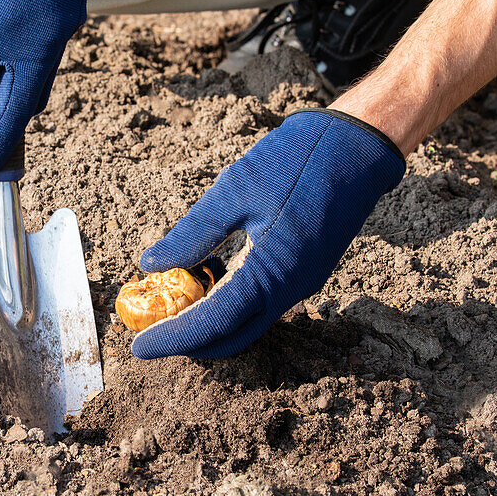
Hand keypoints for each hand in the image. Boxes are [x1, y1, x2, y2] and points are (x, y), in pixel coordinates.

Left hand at [133, 109, 405, 359]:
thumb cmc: (295, 160)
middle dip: (191, 342)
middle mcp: (292, 288)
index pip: (214, 322)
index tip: (139, 347)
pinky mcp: (309, 271)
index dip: (174, 338)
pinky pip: (265, 302)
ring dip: (211, 320)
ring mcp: (304, 283)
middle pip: (233, 335)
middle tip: (152, 333)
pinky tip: (212, 272)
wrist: (357, 147)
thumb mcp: (234, 191)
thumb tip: (152, 264)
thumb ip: (194, 232)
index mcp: (272, 272)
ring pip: (250, 321)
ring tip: (175, 299)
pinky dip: (233, 301)